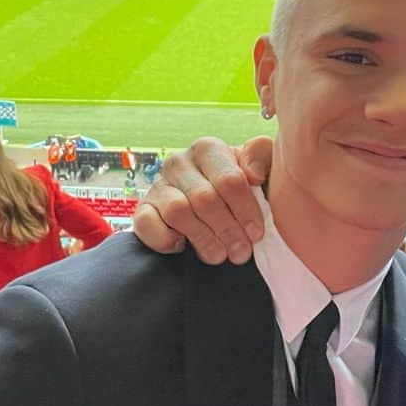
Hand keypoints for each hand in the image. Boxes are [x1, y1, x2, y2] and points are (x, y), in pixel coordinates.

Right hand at [132, 136, 272, 263]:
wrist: (210, 201)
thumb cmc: (240, 184)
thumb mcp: (258, 166)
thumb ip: (262, 156)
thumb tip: (253, 174)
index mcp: (208, 149)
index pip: (229, 180)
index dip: (246, 211)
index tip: (257, 233)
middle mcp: (179, 162)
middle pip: (205, 199)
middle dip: (227, 230)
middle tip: (242, 253)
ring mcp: (158, 184)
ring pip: (178, 212)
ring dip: (203, 239)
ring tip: (220, 256)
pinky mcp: (143, 208)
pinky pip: (146, 224)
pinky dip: (164, 239)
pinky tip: (183, 246)